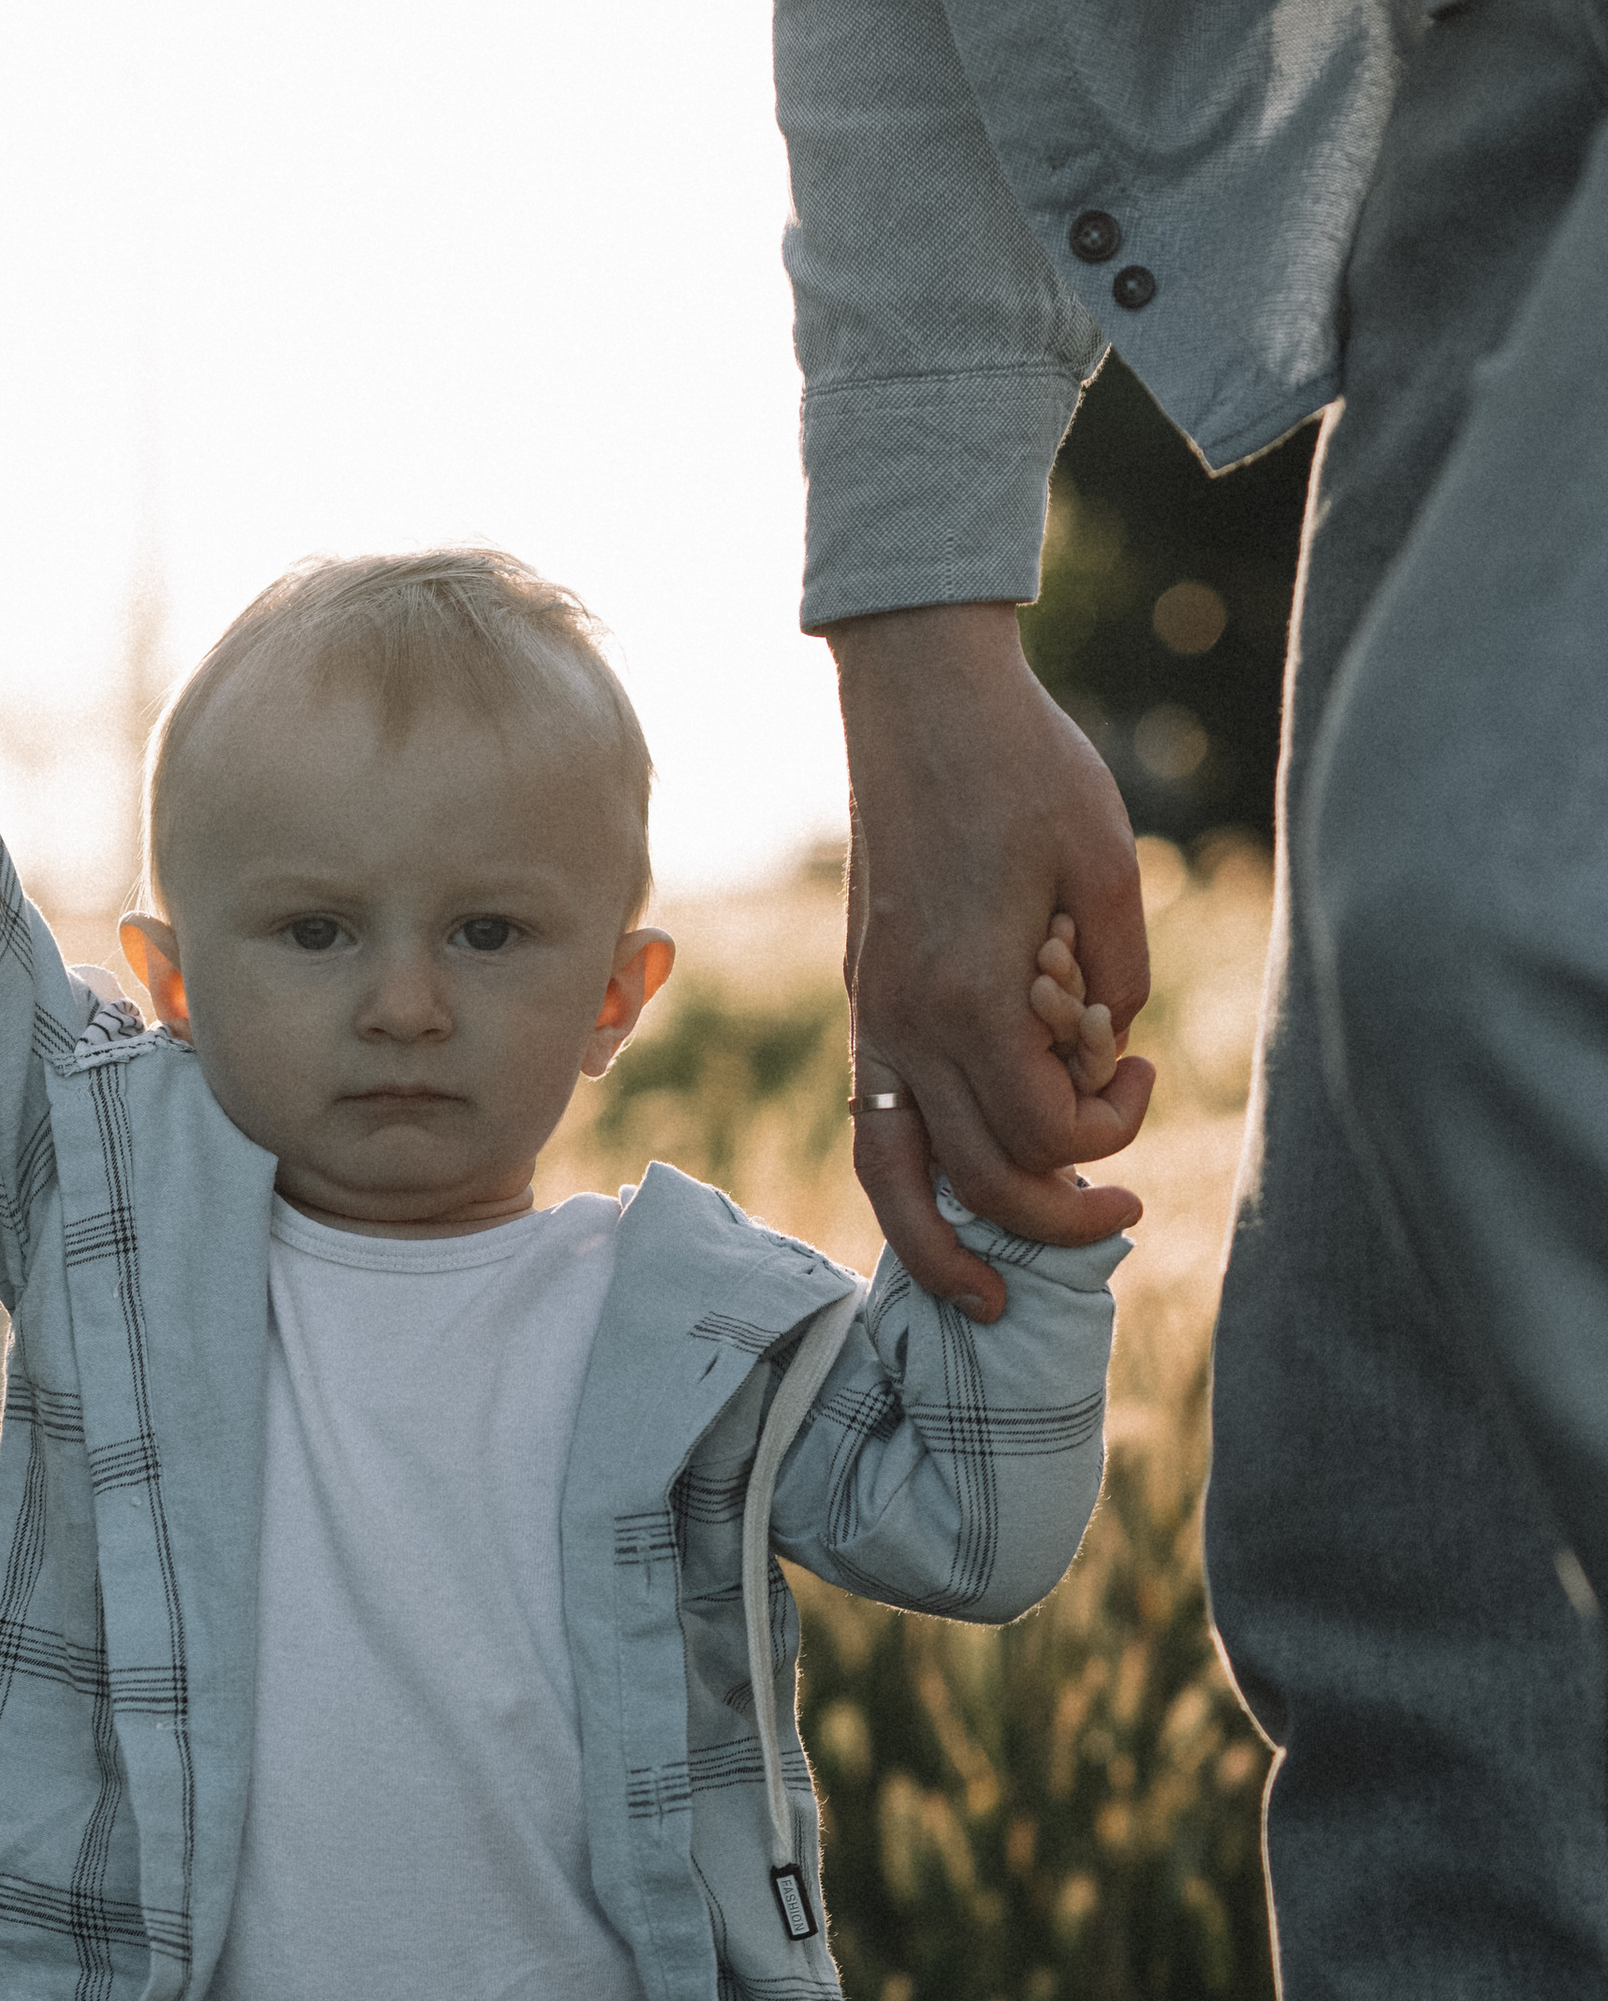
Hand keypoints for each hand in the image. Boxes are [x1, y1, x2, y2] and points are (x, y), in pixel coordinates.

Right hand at [834, 604, 1151, 1320]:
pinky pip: (871, 1127)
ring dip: (940, 1252)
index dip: (1110, 1132)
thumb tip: (1105, 1050)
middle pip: (981, 1179)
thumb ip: (1115, 972)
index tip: (1138, 1074)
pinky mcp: (863, 1004)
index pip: (1045, 1134)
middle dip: (1056, 1218)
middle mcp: (907, 1025)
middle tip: (1120, 1219)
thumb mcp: (1103, 862)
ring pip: (893, 1178)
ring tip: (982, 1302)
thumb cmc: (1023, 764)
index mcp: (968, 998)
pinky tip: (938, 1212)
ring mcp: (873, 1018)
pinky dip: (905, 1188)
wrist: (918, 698)